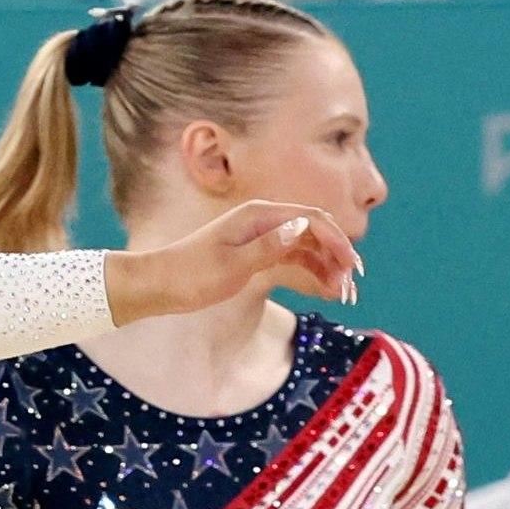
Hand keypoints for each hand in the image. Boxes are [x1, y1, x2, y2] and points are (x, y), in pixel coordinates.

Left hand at [105, 200, 360, 319]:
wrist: (157, 285)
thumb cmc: (190, 275)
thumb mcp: (230, 265)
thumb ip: (268, 247)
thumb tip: (301, 227)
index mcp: (258, 215)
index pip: (312, 219)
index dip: (337, 241)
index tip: (351, 268)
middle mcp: (263, 220)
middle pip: (315, 230)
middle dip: (338, 255)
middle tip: (350, 286)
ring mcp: (262, 236)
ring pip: (307, 246)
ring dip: (327, 266)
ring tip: (341, 293)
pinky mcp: (257, 254)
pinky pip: (293, 258)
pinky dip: (311, 272)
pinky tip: (325, 289)